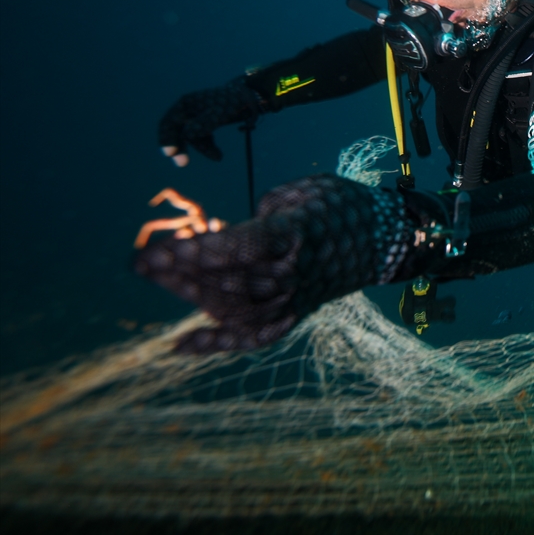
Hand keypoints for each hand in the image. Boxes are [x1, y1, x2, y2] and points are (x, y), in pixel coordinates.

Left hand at [135, 175, 400, 352]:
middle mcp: (294, 273)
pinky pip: (252, 337)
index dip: (196, 252)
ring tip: (159, 278)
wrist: (384, 240)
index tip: (157, 251)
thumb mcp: (301, 193)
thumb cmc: (338, 206)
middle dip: (179, 272)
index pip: (239, 248)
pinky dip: (216, 344)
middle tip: (142, 262)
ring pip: (233, 308)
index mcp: (297, 235)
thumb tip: (226, 238)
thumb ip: (261, 217)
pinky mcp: (295, 315)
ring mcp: (294, 299)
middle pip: (228, 279)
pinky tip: (181, 346)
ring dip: (190, 295)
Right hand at [158, 79, 262, 166]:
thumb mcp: (217, 112)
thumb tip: (185, 135)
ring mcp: (196, 119)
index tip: (169, 153)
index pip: (169, 123)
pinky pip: (202, 139)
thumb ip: (202, 123)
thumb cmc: (230, 101)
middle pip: (177, 132)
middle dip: (181, 148)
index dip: (166, 139)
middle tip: (182, 163)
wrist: (247, 98)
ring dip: (202, 148)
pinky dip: (209, 147)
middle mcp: (187, 111)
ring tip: (218, 156)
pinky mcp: (205, 125)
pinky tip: (219, 155)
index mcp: (185, 104)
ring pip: (192, 138)